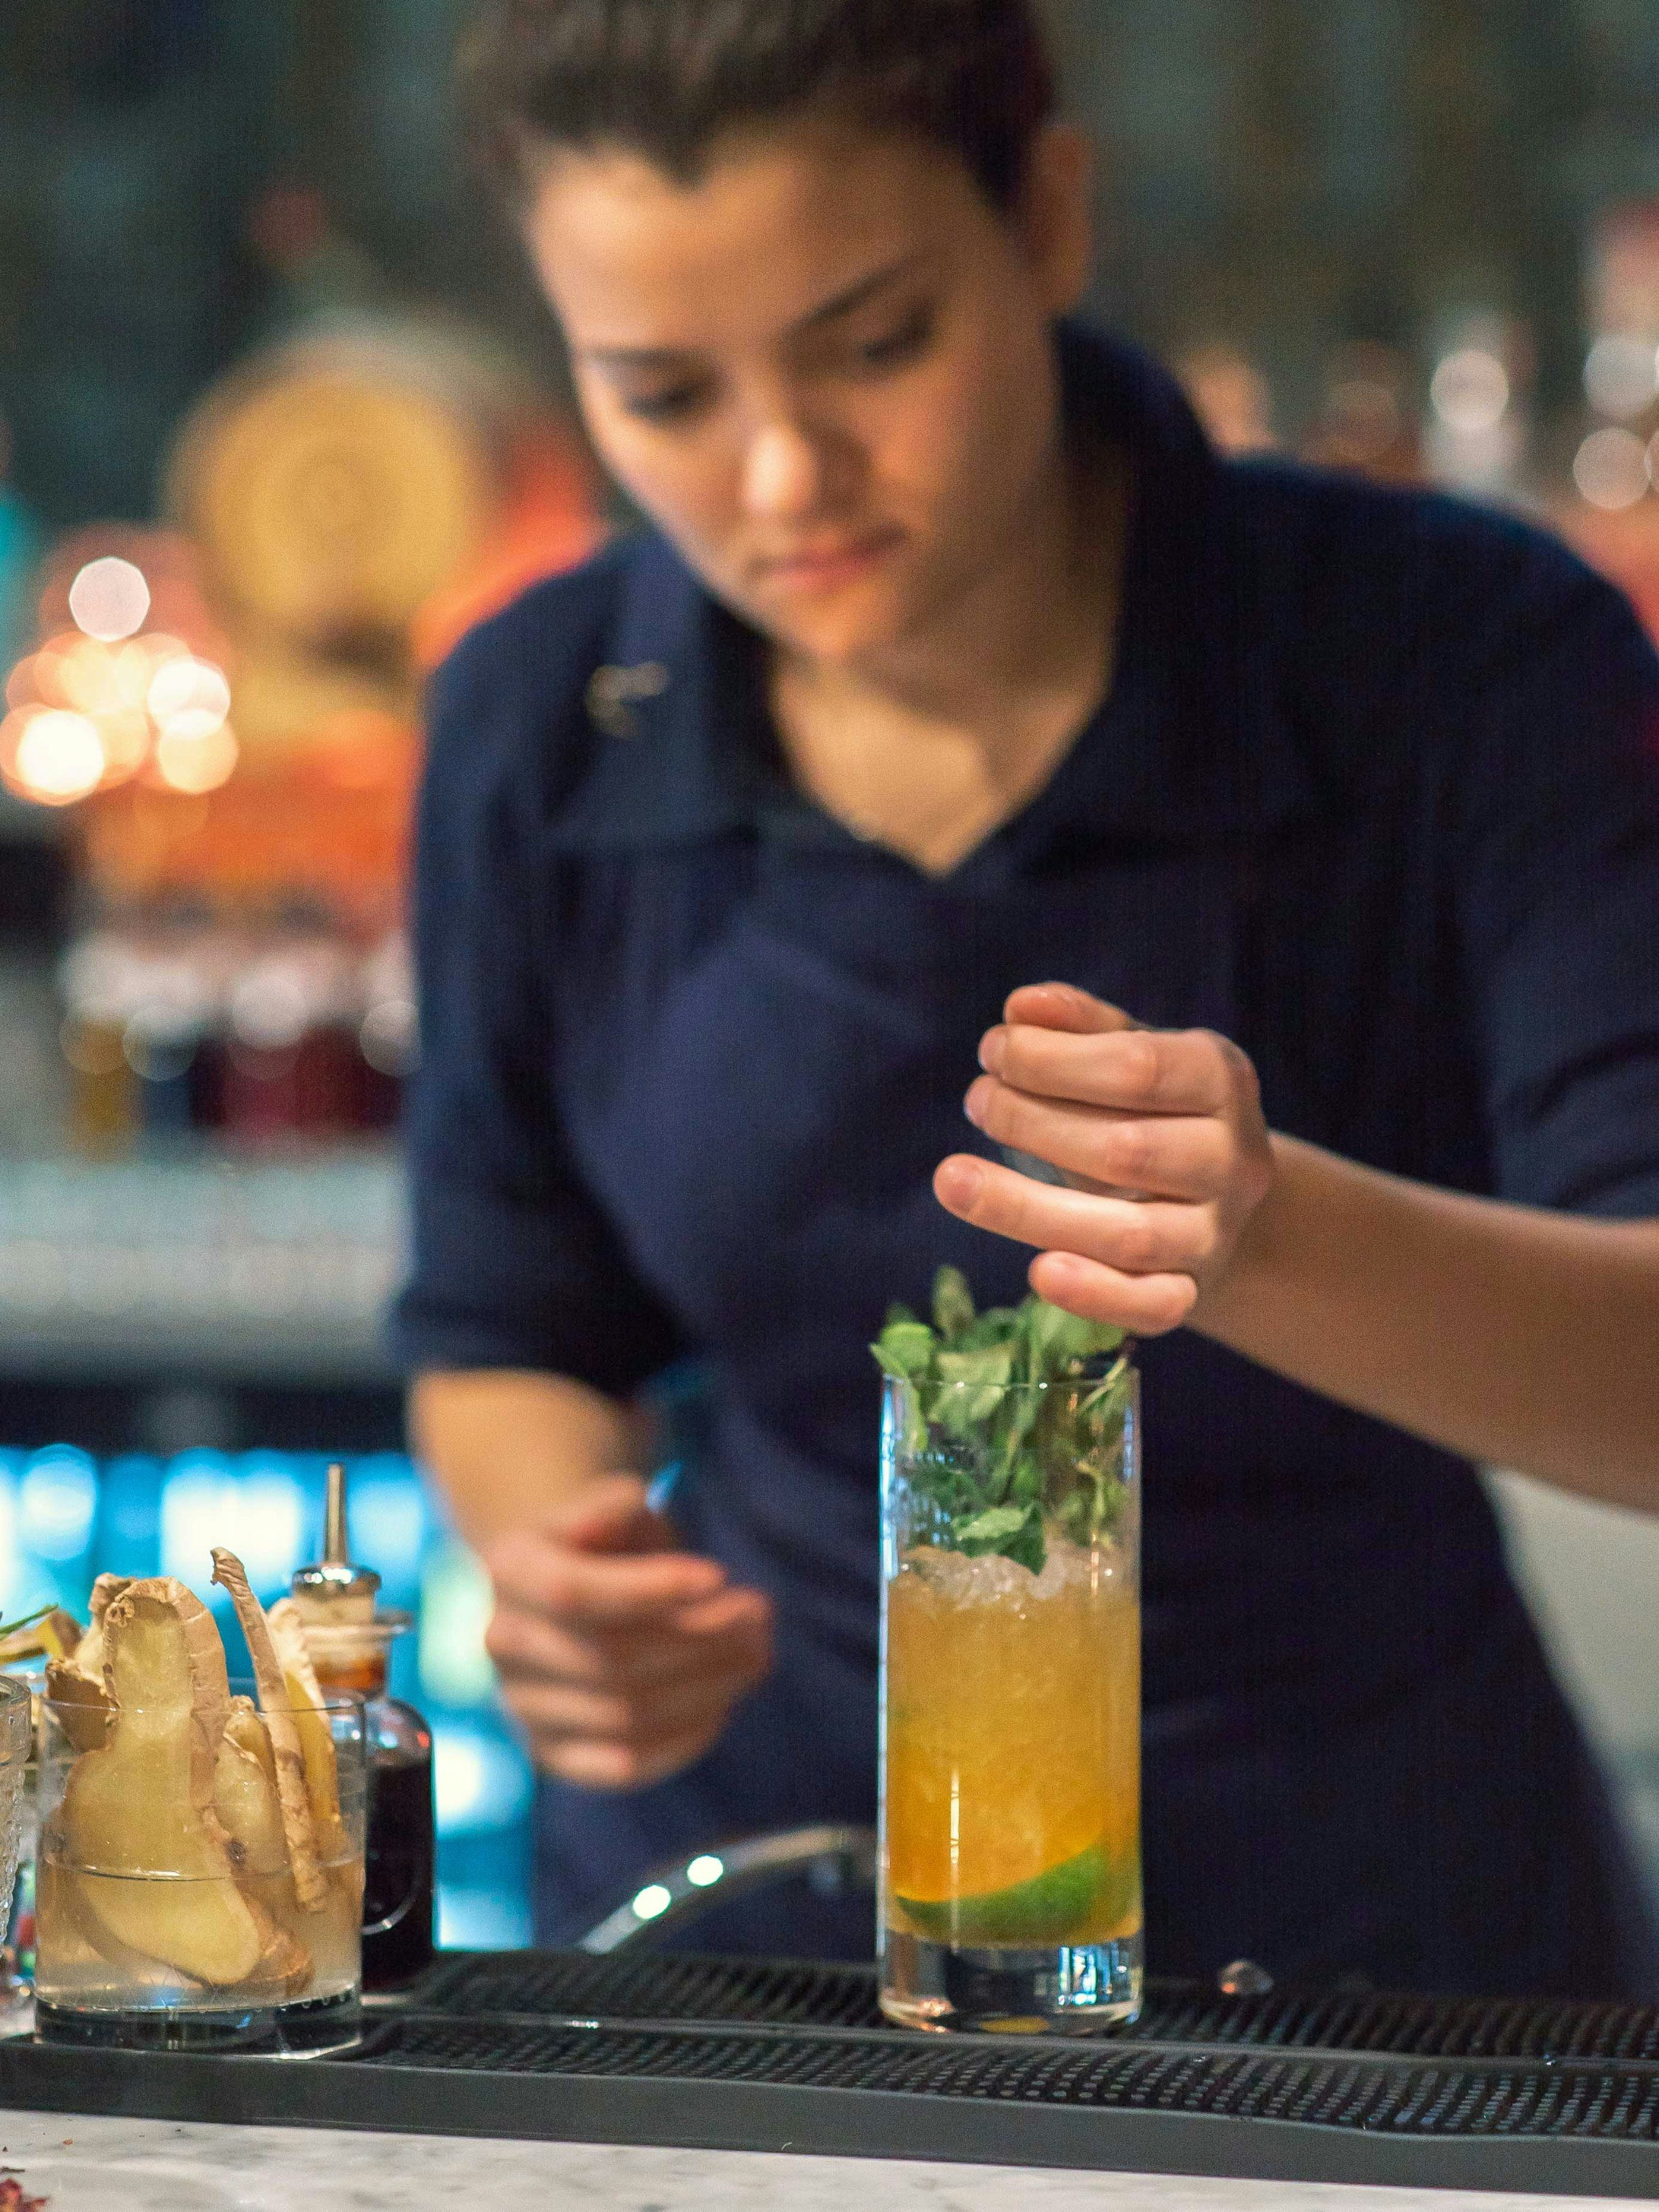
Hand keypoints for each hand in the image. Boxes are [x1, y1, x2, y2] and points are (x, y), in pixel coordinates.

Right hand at [481, 1474, 774, 1789]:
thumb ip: (616, 1503)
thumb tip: (635, 1506)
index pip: (573, 1593)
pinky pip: (623, 1766)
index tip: (719, 1574)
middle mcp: (503, 1643)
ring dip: (707, 1686)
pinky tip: (724, 1702)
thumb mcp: (608, 1506)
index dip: (650, 1589)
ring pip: (625, 1716)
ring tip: (758, 1651)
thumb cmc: (604, 1542)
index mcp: (507, 1570)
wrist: (566, 1593)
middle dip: (700, 1639)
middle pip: (610, 1659)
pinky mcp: (553, 1754)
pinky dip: (684, 1739)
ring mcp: (522, 1706)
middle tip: (760, 1613)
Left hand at [933, 982, 1274, 1333]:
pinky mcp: (1191, 1291)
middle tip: (976, 1102)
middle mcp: (1231, 1159)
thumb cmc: (1152, 1106)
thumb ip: (1079, 1026)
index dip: (1052, 1061)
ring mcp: (1215, 1232)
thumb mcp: (1128, 1049)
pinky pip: (1150, 1306)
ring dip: (1028, 1210)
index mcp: (1221, 1079)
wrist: (1210, 1193)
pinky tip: (1035, 1273)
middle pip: (1126, 1151)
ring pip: (1129, 1235)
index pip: (1137, 1068)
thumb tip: (1022, 1007)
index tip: (991, 1052)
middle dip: (1031, 1124)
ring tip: (953, 1179)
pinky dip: (1094, 1295)